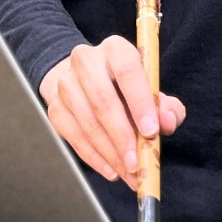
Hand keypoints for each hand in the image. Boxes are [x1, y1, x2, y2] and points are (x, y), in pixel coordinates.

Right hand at [38, 37, 185, 186]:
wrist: (83, 78)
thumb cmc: (125, 86)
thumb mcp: (151, 89)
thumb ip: (166, 106)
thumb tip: (166, 122)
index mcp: (115, 50)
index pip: (127, 71)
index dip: (140, 102)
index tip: (152, 131)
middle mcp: (86, 61)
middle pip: (102, 100)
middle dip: (122, 136)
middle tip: (137, 163)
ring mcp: (66, 84)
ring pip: (87, 122)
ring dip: (110, 152)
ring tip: (128, 172)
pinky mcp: (55, 107)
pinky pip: (74, 136)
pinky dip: (94, 157)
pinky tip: (111, 169)